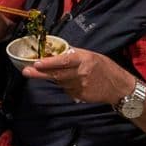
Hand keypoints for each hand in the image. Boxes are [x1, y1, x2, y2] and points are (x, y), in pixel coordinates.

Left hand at [22, 46, 136, 105]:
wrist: (120, 87)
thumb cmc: (103, 67)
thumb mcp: (89, 55)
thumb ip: (71, 53)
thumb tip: (52, 49)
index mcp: (83, 59)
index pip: (64, 61)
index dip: (49, 62)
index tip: (37, 63)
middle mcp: (81, 73)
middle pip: (57, 74)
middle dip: (39, 73)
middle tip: (26, 71)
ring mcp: (81, 86)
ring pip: (59, 82)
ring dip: (53, 77)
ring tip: (54, 72)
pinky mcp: (81, 96)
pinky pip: (66, 89)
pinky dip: (64, 85)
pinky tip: (72, 81)